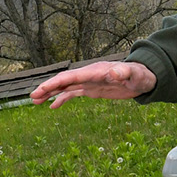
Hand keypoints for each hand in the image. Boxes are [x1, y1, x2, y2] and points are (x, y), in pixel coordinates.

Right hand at [30, 60, 155, 107]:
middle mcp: (89, 75)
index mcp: (95, 71)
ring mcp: (89, 81)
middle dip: (48, 87)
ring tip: (35, 101)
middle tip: (33, 96)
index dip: (56, 82)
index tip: (42, 88)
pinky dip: (62, 98)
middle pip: (64, 80)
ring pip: (65, 86)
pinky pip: (73, 93)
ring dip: (50, 93)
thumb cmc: (140, 75)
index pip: (71, 76)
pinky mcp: (92, 88)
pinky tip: (52, 106)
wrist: (144, 78)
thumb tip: (114, 72)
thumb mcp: (135, 75)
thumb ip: (125, 73)